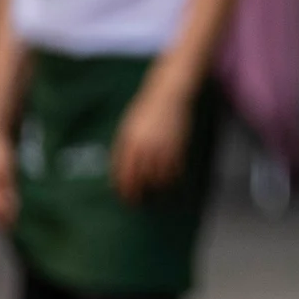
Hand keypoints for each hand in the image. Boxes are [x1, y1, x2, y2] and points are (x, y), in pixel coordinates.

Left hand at [111, 88, 191, 203]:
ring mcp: (162, 148)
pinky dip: (173, 180)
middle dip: (139, 195)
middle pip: (140, 180)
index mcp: (128, 143)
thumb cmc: (145, 110)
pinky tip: (171, 183)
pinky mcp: (178, 147)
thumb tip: (120, 171)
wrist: (168, 94)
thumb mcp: (128, 128)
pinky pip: (175, 170)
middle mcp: (144, 148)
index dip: (124, 190)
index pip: (124, 174)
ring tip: (156, 196)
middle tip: (140, 203)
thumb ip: (124, 149)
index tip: (125, 198)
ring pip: (159, 178)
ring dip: (157, 190)